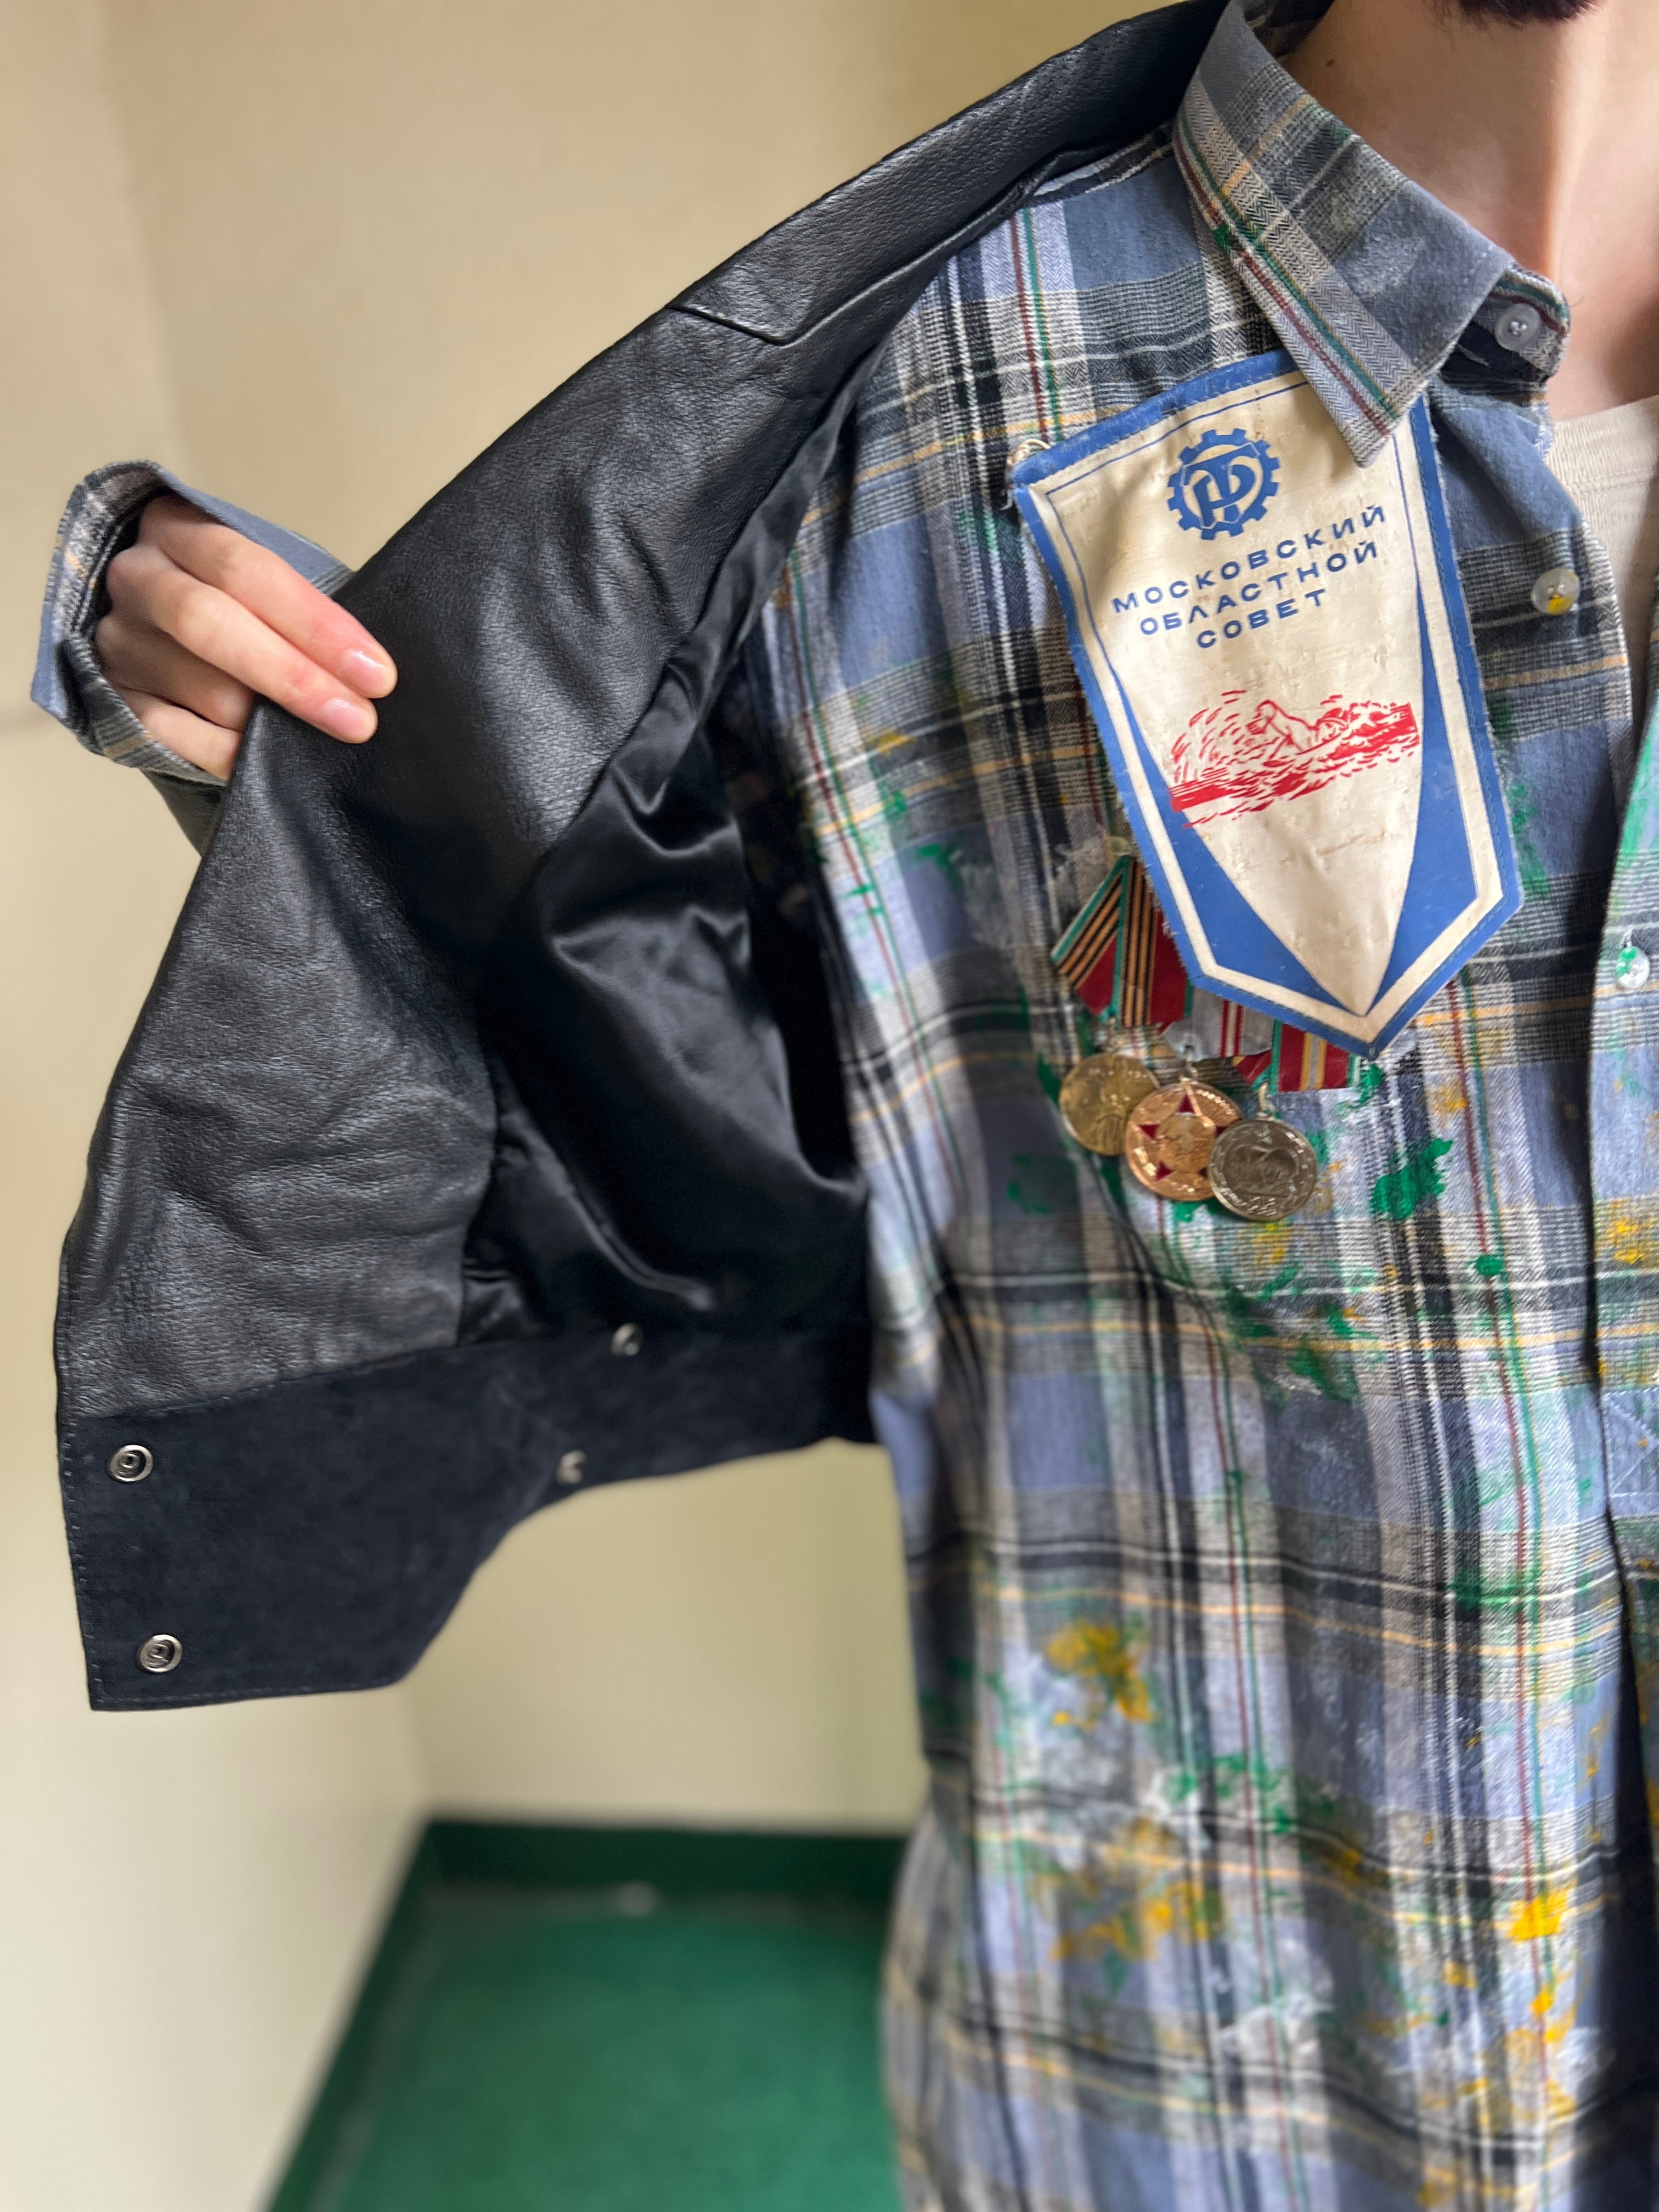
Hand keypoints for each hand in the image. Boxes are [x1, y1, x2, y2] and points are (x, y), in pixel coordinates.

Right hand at [94, 494, 396, 778]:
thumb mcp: (266, 583)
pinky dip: (225, 753)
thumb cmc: (239, 601)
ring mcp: (119, 638)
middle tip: (356, 719)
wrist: (164, 624)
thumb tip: (366, 668)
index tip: (375, 673)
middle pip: (209, 624)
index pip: (247, 570)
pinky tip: (264, 762)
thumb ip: (304, 609)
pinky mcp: (114, 695)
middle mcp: (138, 578)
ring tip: (316, 740)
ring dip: (266, 723)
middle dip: (293, 677)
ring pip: (199, 688)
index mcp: (179, 529)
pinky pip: (172, 735)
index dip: (316, 625)